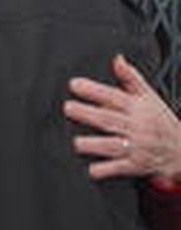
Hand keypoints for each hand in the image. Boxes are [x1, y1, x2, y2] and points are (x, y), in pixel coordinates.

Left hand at [65, 54, 180, 182]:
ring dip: (94, 144)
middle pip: (110, 119)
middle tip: (68, 108)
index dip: (94, 90)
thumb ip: (131, 77)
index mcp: (139, 108)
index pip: (115, 96)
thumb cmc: (161, 121)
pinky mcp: (135, 165)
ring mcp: (136, 147)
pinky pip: (119, 168)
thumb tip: (117, 59)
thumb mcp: (150, 97)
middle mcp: (137, 127)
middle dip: (88, 114)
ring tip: (77, 141)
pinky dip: (105, 169)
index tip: (75, 85)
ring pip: (113, 146)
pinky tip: (92, 168)